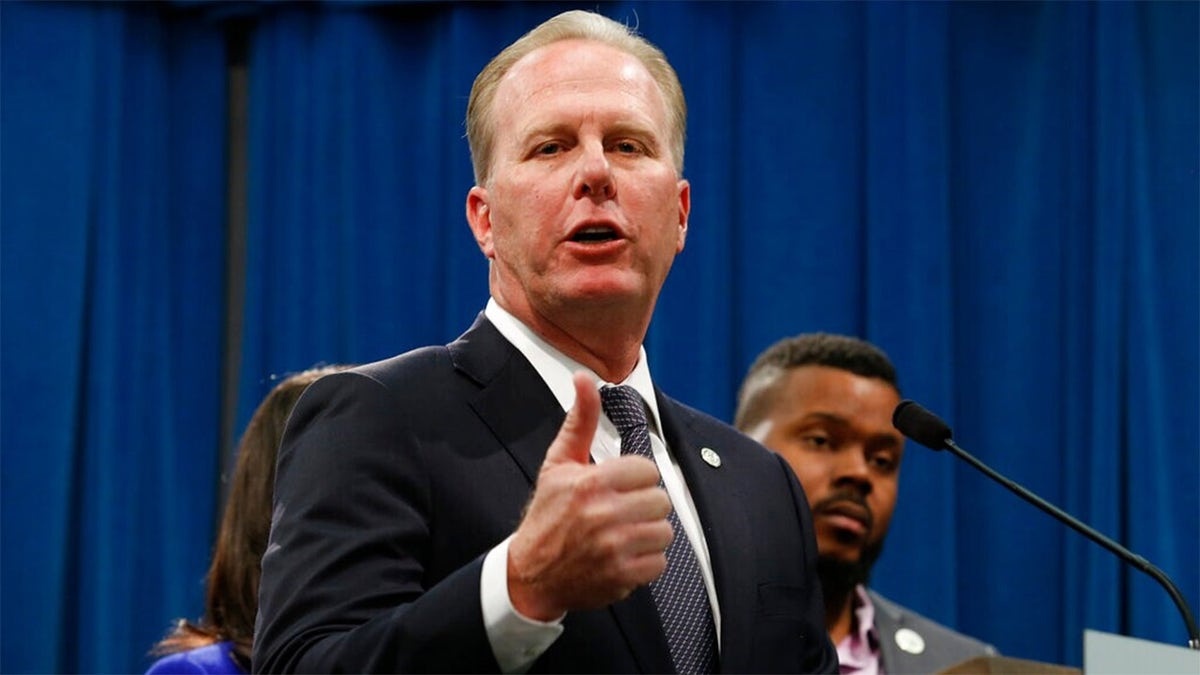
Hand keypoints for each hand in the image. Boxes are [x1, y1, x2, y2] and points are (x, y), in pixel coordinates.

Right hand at [507, 371, 672, 620]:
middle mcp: (603, 515)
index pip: (647, 471)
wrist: (531, 574)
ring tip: (623, 534)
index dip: (635, 479)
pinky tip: (623, 557)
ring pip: (664, 532)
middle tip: (621, 512)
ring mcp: (613, 548)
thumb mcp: (559, 463)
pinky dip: (645, 562)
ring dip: (647, 534)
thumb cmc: (547, 514)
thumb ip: (580, 420)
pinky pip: (659, 562)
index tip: (618, 487)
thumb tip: (584, 376)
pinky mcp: (621, 577)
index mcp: (591, 483)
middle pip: (661, 501)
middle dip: (644, 506)